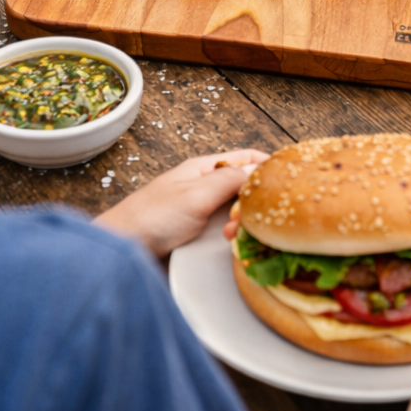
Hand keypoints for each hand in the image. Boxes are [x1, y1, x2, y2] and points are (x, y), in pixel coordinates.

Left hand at [94, 149, 267, 258]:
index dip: (268, 165)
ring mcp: (198, 212)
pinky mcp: (194, 237)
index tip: (289, 177)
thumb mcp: (197, 194)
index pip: (245, 158)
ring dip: (242, 223)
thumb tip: (260, 173)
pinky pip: (223, 232)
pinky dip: (233, 238)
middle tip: (264, 216)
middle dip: (256, 200)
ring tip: (238, 234)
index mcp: (203, 168)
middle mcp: (203, 187)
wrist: (121, 252)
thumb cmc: (152, 217)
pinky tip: (234, 246)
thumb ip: (230, 181)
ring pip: (235, 212)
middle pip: (243, 187)